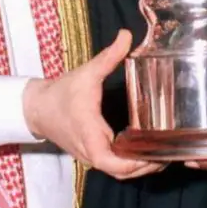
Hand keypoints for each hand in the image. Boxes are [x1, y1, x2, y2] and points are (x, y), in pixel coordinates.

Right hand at [22, 30, 163, 180]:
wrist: (36, 107)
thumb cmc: (62, 92)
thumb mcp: (87, 73)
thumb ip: (108, 56)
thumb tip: (127, 35)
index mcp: (90, 136)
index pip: (113, 164)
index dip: (136, 164)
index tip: (158, 154)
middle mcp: (91, 152)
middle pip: (122, 172)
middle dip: (146, 167)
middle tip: (170, 152)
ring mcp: (90, 156)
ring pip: (118, 171)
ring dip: (140, 166)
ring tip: (164, 152)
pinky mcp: (91, 154)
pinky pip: (114, 165)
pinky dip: (131, 162)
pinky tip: (147, 149)